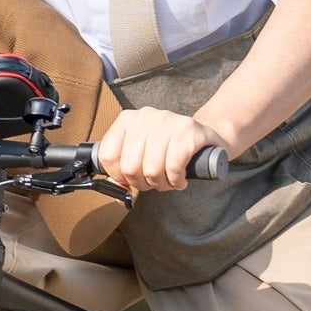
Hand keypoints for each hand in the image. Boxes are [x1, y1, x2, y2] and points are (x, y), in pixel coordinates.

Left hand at [96, 105, 212, 193]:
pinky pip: (173, 167)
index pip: (107, 155)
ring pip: (152, 169)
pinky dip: (176, 181)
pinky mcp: (187, 129)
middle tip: (154, 183)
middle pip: (130, 166)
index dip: (118, 176)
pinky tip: (180, 180)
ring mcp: (166, 120)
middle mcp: (143, 117)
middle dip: (142, 184)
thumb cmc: (167, 149)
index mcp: (126, 120)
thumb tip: (118, 194)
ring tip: (169, 181)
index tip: (131, 180)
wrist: (202, 136)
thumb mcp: (141, 155)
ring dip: (161, 184)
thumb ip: (123, 173)